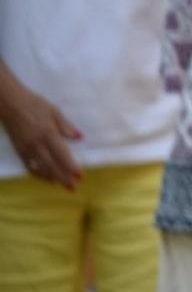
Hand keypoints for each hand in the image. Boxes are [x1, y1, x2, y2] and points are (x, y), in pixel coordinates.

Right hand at [0, 72, 82, 188]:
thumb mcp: (54, 111)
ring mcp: (26, 149)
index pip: (62, 154)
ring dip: (53, 178)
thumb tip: (80, 137)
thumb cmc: (35, 105)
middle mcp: (37, 144)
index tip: (81, 176)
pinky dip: (39, 175)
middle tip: (74, 187)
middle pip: (52, 165)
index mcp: (48, 133)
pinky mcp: (19, 151)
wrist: (10, 104)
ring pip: (40, 169)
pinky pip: (29, 166)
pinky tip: (47, 179)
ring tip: (64, 186)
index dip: (71, 167)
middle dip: (64, 178)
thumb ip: (67, 126)